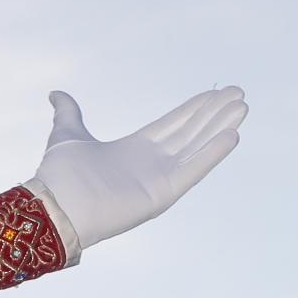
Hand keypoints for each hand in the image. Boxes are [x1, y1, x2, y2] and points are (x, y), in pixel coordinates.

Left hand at [33, 85, 246, 248]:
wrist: (55, 205)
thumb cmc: (59, 174)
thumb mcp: (67, 134)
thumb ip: (69, 113)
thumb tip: (56, 94)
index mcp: (133, 149)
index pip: (173, 124)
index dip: (195, 109)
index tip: (215, 93)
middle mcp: (150, 164)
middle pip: (191, 133)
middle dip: (214, 114)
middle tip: (238, 94)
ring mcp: (159, 179)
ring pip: (197, 147)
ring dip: (220, 128)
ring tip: (242, 108)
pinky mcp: (162, 195)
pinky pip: (192, 171)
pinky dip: (211, 154)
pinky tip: (231, 135)